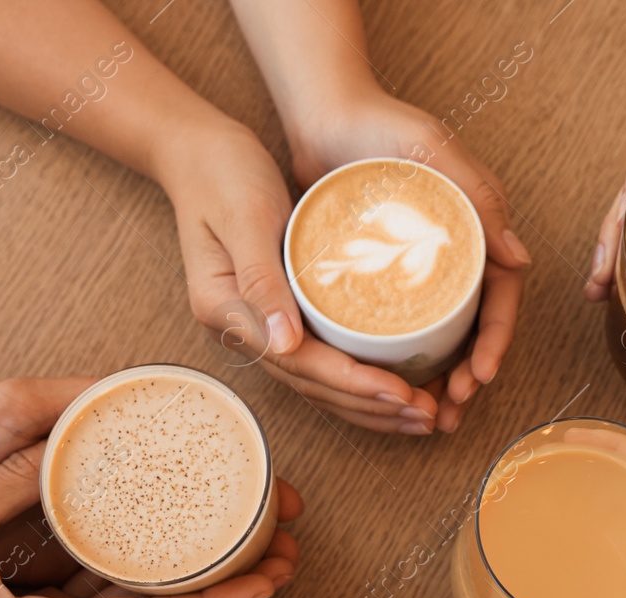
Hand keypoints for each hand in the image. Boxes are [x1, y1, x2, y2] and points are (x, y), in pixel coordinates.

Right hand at [150, 115, 432, 435]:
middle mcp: (240, 329)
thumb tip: (285, 344)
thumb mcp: (244, 217)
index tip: (401, 393)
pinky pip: (320, 362)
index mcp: (225, 309)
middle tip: (427, 415)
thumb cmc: (222, 173)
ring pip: (318, 384)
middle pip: (312, 386)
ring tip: (421, 413)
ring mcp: (257, 327)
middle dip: (371, 406)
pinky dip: (358, 381)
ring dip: (369, 405)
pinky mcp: (276, 318)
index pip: (300, 363)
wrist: (198, 153)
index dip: (353, 383)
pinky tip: (395, 387)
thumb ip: (261, 279)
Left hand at [288, 91, 528, 433]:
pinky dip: (399, 362)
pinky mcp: (382, 275)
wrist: (321, 114)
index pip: (498, 297)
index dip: (494, 342)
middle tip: (451, 412)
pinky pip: (398, 327)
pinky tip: (389, 389)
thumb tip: (518, 259)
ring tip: (427, 416)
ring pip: (437, 337)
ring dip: (436, 381)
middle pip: (472, 328)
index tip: (481, 377)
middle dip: (468, 376)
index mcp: (477, 230)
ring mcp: (417, 268)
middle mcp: (453, 255)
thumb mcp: (434, 152)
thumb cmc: (382, 123)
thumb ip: (478, 197)